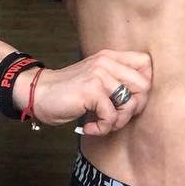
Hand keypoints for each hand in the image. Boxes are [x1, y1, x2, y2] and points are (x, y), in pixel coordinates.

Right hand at [12, 49, 152, 135]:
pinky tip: (89, 128)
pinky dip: (102, 128)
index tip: (131, 98)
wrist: (38, 94)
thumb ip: (118, 80)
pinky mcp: (91, 90)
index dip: (145, 85)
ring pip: (130, 103)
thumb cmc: (71, 92)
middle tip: (117, 116)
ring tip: (102, 124)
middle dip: (135, 108)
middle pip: (145, 86)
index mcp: (111, 57)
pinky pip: (111, 116)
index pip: (146, 64)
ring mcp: (99, 75)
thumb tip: (146, 97)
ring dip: (118, 122)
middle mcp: (107, 62)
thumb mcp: (98, 79)